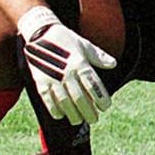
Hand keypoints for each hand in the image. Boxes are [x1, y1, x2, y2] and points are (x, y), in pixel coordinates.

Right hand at [19, 6, 116, 126]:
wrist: (41, 33)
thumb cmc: (67, 39)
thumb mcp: (85, 45)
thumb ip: (99, 56)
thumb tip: (114, 64)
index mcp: (80, 63)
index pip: (93, 85)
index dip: (100, 98)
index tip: (105, 106)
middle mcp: (67, 72)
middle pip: (80, 97)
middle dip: (88, 111)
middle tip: (94, 119)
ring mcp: (53, 78)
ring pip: (64, 102)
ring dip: (73, 114)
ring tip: (79, 121)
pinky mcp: (41, 81)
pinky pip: (48, 100)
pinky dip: (55, 109)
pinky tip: (61, 115)